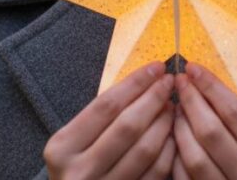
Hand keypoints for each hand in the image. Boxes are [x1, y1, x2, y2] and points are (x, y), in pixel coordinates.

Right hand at [44, 61, 175, 179]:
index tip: (156, 68)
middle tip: (168, 83)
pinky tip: (173, 134)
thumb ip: (101, 117)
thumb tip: (145, 81)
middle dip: (154, 99)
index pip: (106, 105)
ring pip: (145, 149)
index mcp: (62, 147)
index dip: (135, 83)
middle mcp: (80, 171)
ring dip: (164, 123)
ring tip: (172, 107)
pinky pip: (156, 172)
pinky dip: (169, 150)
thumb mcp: (74, 141)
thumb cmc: (78, 164)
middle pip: (127, 125)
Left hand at [171, 62, 236, 179]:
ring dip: (179, 128)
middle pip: (212, 131)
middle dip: (191, 101)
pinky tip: (173, 139)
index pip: (236, 112)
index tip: (193, 68)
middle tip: (179, 82)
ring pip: (195, 157)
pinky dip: (176, 157)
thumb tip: (205, 86)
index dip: (210, 87)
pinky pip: (185, 179)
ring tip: (175, 109)